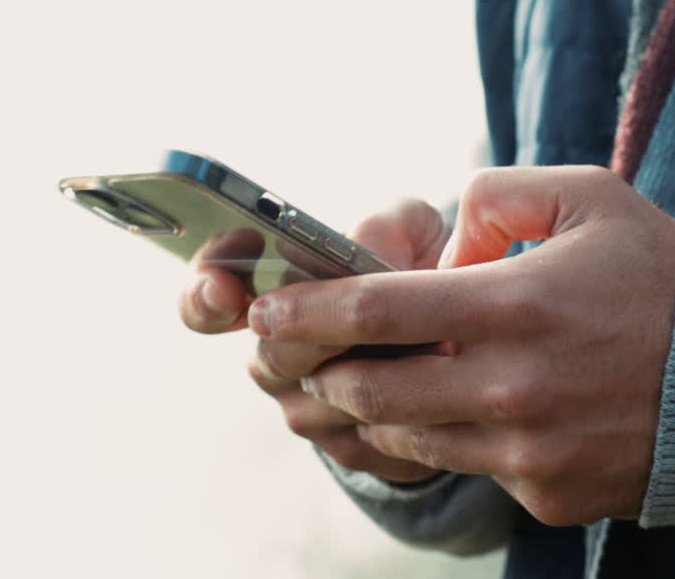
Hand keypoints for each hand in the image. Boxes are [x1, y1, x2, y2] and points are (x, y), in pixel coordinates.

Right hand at [179, 198, 449, 482]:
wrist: (471, 332)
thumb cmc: (423, 263)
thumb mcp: (412, 226)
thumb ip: (384, 226)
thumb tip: (363, 257)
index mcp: (268, 293)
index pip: (204, 298)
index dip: (203, 294)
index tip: (223, 287)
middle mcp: (275, 355)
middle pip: (271, 357)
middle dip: (319, 337)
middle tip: (366, 321)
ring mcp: (306, 408)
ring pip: (318, 402)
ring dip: (370, 375)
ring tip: (428, 347)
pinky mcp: (350, 448)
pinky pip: (363, 440)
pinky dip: (403, 412)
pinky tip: (439, 387)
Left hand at [250, 166, 674, 524]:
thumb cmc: (665, 279)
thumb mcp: (593, 199)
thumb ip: (501, 196)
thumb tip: (443, 238)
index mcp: (516, 305)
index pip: (374, 312)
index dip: (305, 311)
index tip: (263, 310)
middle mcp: (512, 387)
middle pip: (369, 391)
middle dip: (322, 371)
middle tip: (305, 352)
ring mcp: (528, 453)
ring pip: (406, 439)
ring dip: (374, 409)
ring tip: (372, 379)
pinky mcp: (546, 494)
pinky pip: (467, 468)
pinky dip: (448, 439)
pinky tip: (466, 410)